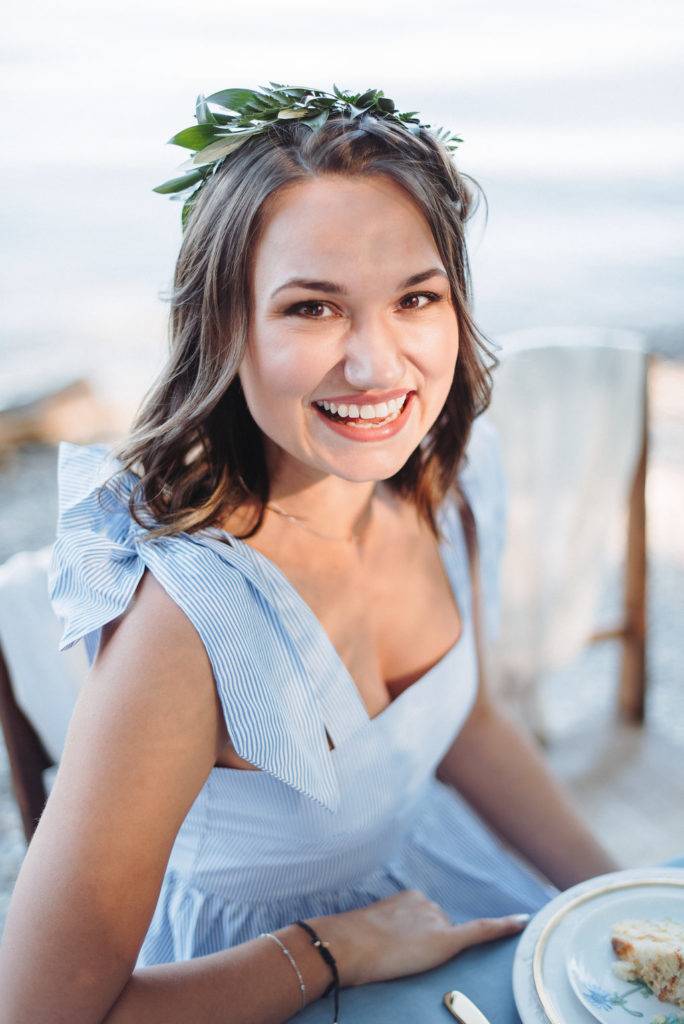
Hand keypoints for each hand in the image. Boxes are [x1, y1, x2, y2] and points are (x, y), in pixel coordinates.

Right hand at [307, 889, 529, 986]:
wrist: (347, 945)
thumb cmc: (351, 942)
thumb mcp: (371, 929)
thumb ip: (389, 929)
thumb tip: (390, 944)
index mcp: (409, 897)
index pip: (427, 918)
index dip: (419, 936)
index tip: (407, 944)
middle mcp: (427, 903)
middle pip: (441, 929)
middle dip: (428, 945)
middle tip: (399, 958)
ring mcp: (437, 920)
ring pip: (449, 940)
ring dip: (434, 953)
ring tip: (402, 962)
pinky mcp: (447, 939)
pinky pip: (480, 931)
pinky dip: (503, 927)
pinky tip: (522, 923)